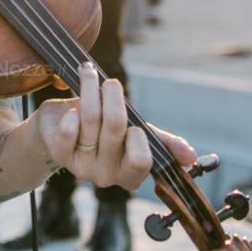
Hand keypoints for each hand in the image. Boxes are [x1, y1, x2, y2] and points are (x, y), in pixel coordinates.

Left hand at [35, 62, 196, 190]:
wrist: (60, 128)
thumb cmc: (103, 128)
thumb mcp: (134, 132)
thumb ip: (161, 142)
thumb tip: (192, 157)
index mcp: (130, 174)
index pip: (142, 160)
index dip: (138, 135)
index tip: (135, 123)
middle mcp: (107, 176)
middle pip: (116, 128)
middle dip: (113, 98)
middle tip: (110, 83)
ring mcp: (82, 168)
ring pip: (92, 120)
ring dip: (91, 91)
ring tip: (89, 74)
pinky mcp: (60, 156)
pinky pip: (69, 131)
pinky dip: (71, 113)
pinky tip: (71, 108)